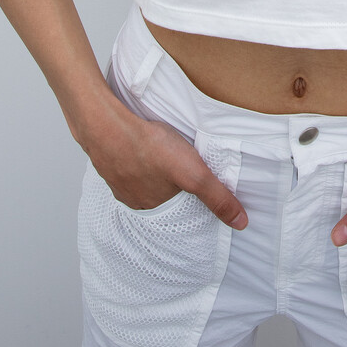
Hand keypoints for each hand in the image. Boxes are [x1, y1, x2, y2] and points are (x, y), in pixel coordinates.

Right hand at [83, 96, 247, 227]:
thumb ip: (217, 197)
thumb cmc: (149, 147)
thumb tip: (240, 222)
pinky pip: (124, 162)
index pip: (175, 209)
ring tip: (162, 155)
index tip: (194, 187)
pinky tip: (140, 144)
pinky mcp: (107, 158)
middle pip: (157, 194)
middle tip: (179, 168)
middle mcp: (132, 198)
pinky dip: (133, 156)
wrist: (107, 124)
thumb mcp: (194, 173)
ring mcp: (116, 178)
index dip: (187, 198)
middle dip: (168, 185)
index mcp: (152, 206)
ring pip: (139, 178)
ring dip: (151, 169)